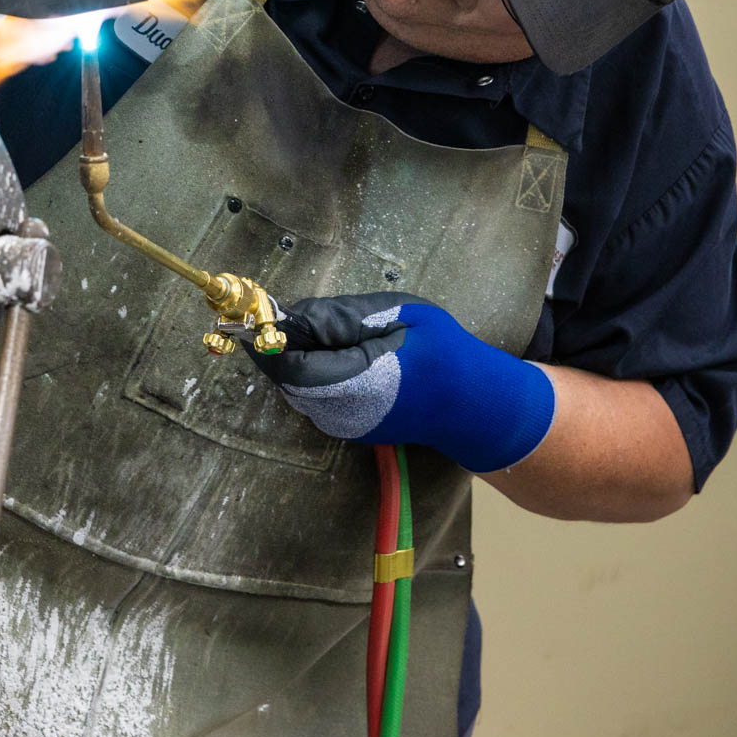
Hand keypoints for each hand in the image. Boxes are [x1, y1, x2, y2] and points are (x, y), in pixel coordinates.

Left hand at [252, 292, 555, 472]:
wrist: (476, 405)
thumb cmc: (445, 352)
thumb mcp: (402, 315)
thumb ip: (344, 316)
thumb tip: (295, 315)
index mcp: (357, 384)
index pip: (289, 367)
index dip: (268, 338)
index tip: (260, 308)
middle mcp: (342, 414)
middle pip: (286, 378)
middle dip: (279, 344)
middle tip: (284, 310)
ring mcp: (344, 426)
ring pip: (296, 388)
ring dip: (294, 356)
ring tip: (316, 328)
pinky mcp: (347, 428)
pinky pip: (313, 396)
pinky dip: (311, 370)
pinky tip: (332, 349)